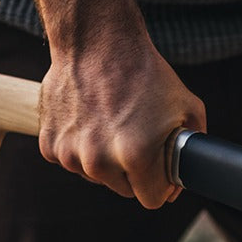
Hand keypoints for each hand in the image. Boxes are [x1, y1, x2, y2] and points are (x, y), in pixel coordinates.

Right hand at [38, 37, 205, 208]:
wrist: (97, 41)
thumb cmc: (144, 73)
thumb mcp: (187, 107)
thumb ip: (192, 147)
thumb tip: (186, 174)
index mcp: (135, 156)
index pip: (152, 199)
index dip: (161, 186)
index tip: (160, 171)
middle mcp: (99, 162)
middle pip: (124, 190)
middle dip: (133, 172)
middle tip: (135, 138)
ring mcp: (70, 155)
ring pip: (96, 177)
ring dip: (105, 160)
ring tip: (110, 123)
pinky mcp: (49, 146)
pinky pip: (71, 161)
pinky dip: (79, 147)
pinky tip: (88, 119)